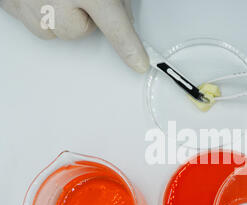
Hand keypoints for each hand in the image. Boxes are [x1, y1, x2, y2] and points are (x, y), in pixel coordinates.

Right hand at [0, 0, 148, 72]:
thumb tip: (120, 12)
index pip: (116, 29)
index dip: (130, 48)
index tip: (139, 63)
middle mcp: (57, 0)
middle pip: (78, 31)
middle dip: (81, 15)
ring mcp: (30, 4)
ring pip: (53, 30)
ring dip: (58, 15)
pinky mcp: (10, 4)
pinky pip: (31, 22)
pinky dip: (36, 10)